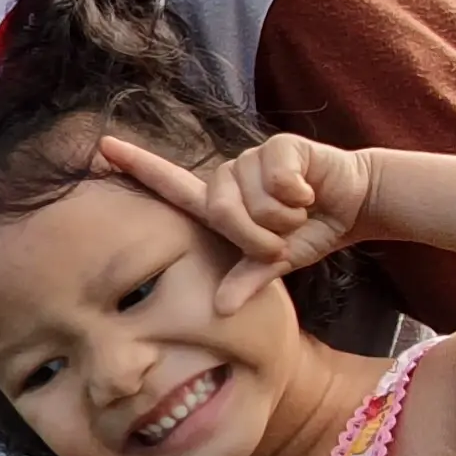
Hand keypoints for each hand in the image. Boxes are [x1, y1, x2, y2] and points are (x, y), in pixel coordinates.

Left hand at [99, 129, 376, 314]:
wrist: (354, 203)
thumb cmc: (308, 231)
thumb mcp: (276, 262)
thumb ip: (246, 279)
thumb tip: (221, 310)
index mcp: (220, 203)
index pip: (170, 183)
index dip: (136, 165)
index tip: (101, 146)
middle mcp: (229, 176)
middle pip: (220, 210)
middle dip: (258, 236)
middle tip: (284, 236)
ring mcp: (252, 158)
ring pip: (253, 199)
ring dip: (285, 217)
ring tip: (301, 210)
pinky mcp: (280, 145)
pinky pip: (278, 177)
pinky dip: (299, 194)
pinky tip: (310, 191)